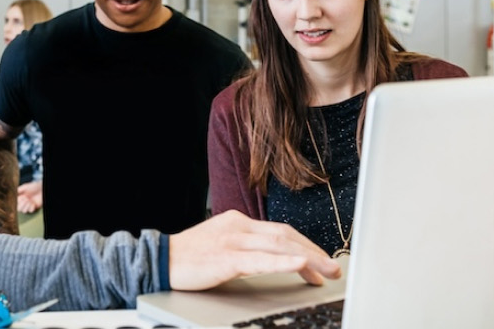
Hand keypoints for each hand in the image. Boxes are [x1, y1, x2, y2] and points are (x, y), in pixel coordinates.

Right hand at [16, 181, 42, 212]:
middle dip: (21, 204)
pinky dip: (31, 207)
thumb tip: (13, 193)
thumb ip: (19, 189)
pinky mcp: (34, 207)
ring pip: (24, 211)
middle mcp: (24, 202)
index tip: (21, 197)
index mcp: (21, 198)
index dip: (17, 201)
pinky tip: (33, 203)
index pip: (16, 203)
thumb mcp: (25, 186)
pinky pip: (31, 211)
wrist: (41, 188)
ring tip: (29, 200)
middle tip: (25, 198)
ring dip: (26, 206)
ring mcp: (29, 205)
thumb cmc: (34, 186)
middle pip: (18, 209)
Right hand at [167, 210, 340, 290]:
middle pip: (286, 236)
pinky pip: (261, 260)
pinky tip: (301, 264)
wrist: (159, 260)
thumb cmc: (187, 258)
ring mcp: (233, 240)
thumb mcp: (220, 245)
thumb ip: (244, 249)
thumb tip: (271, 260)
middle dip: (315, 252)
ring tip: (327, 271)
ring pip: (280, 245)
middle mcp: (239, 226)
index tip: (321, 260)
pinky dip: (284, 261)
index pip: (281, 231)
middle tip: (334, 268)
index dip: (305, 245)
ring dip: (309, 258)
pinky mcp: (226, 258)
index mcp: (238, 222)